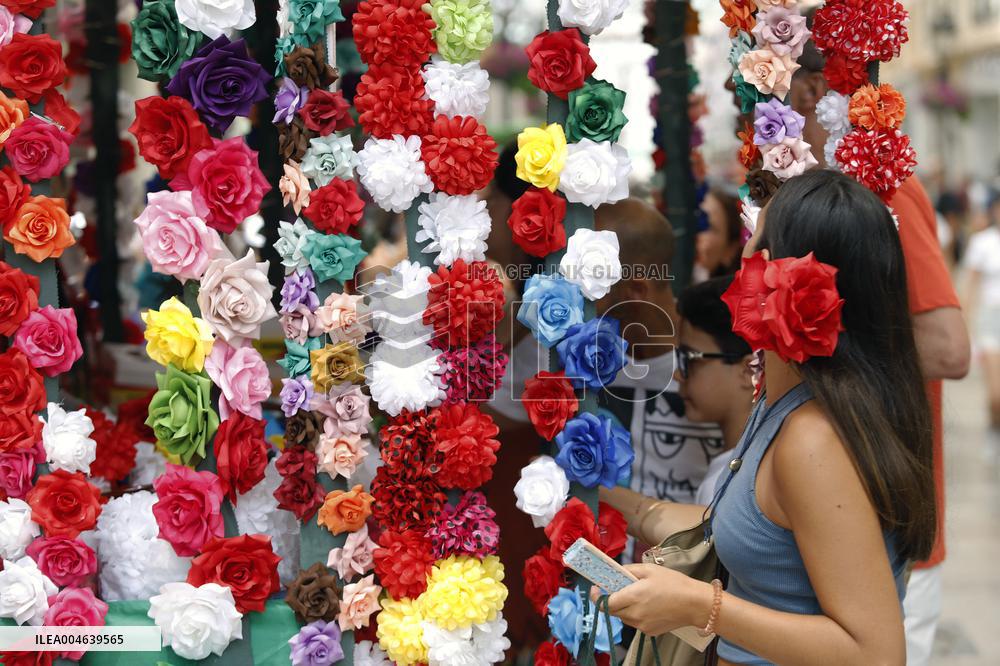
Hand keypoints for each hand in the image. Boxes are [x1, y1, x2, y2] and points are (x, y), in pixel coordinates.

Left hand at [590, 564, 710, 636]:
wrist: (696, 604)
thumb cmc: (674, 583)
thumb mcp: (649, 569)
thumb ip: (628, 570)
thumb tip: (614, 572)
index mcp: (634, 597)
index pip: (605, 603)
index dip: (596, 596)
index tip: (595, 588)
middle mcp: (635, 614)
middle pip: (612, 611)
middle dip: (610, 600)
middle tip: (617, 588)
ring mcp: (642, 625)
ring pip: (623, 617)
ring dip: (622, 607)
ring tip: (636, 595)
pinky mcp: (649, 632)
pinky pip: (635, 622)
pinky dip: (635, 614)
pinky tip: (648, 605)